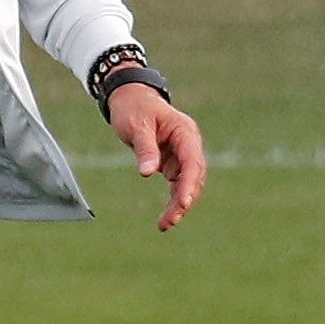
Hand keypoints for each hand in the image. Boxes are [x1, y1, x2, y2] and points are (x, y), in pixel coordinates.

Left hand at [108, 83, 205, 231]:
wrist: (131, 98)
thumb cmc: (134, 108)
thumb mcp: (137, 126)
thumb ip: (145, 149)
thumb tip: (147, 174)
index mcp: (185, 132)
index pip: (192, 162)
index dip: (189, 184)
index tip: (182, 203)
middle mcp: (188, 145)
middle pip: (194, 177)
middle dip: (183, 201)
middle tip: (169, 222)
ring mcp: (182, 154)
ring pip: (187, 184)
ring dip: (179, 205)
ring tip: (165, 225)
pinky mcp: (173, 162)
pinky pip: (177, 185)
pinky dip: (173, 200)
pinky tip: (166, 218)